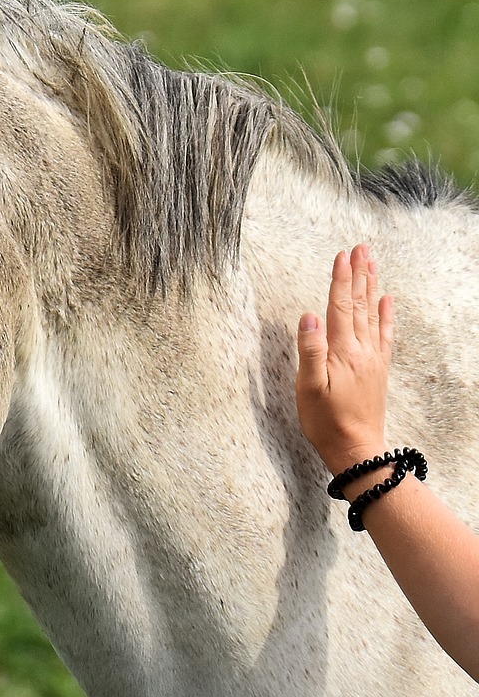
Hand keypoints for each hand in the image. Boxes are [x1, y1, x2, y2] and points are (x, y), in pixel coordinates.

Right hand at [295, 244, 395, 474]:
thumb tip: (309, 317)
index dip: (340, 279)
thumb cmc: (326, 421)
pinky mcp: (377, 368)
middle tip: (361, 248)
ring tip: (371, 264)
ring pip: (371, 314)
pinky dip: (385, 314)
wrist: (357, 448)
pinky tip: (386, 300)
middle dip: (358, 274)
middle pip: (359, 304)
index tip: (341, 255)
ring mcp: (372, 358)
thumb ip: (310, 350)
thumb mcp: (309, 387)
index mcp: (342, 351)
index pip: (339, 306)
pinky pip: (384, 333)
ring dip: (371, 286)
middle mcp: (362, 349)